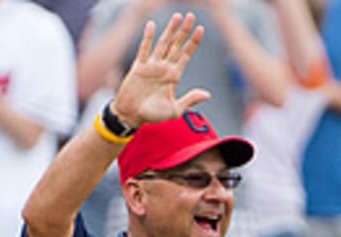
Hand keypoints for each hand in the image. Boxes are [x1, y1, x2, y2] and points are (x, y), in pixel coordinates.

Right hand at [111, 12, 209, 127]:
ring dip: (170, 30)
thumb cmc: (153, 115)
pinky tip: (152, 26)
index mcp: (174, 76)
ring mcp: (152, 66)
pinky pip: (144, 50)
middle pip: (176, 45)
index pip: (186, 55)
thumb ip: (190, 100)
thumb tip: (208, 95)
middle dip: (184, 31)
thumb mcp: (175, 110)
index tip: (201, 29)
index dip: (193, 42)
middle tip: (191, 16)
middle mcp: (164, 68)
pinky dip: (148, 38)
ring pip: (163, 44)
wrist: (133, 116)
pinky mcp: (139, 67)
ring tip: (178, 17)